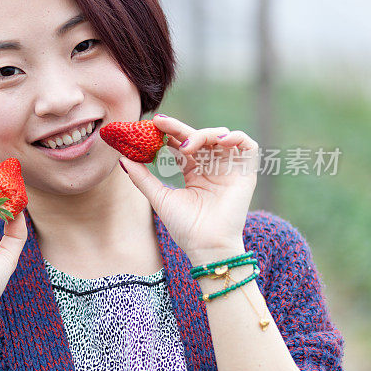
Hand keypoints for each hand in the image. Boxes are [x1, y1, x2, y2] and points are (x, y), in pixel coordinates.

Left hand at [119, 114, 259, 264]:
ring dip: (203, 134)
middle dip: (179, 128)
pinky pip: (247, 146)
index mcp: (193, 172)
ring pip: (220, 137)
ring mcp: (229, 169)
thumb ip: (142, 177)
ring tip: (187, 146)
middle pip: (198, 138)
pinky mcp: (246, 173)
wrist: (206, 246)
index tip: (151, 125)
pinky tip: (220, 140)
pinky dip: (235, 137)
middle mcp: (211, 168)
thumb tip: (122, 158)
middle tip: (161, 123)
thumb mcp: (159, 196)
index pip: (181, 145)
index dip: (169, 133)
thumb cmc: (184, 226)